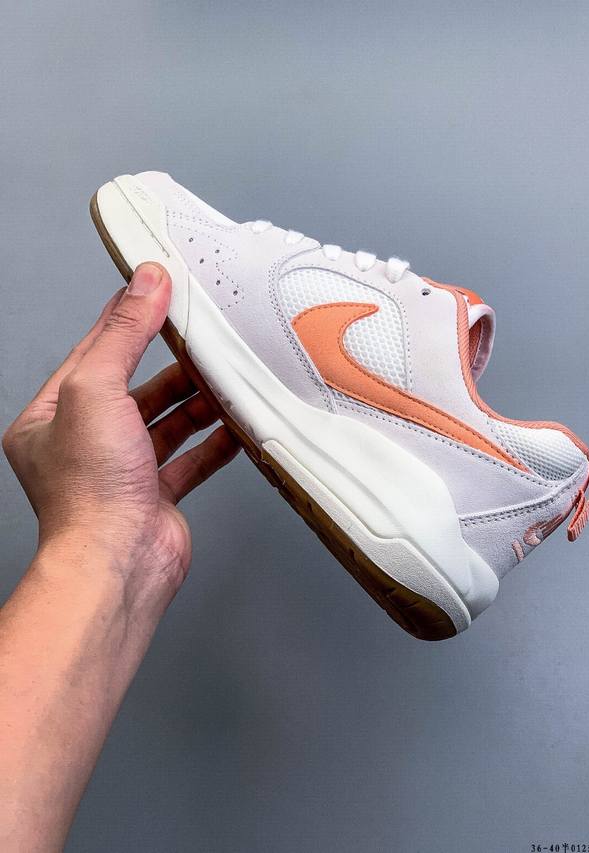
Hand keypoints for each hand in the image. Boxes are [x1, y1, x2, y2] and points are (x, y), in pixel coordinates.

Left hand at [2, 263, 238, 613]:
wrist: (118, 562)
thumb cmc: (90, 492)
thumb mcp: (96, 389)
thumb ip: (123, 334)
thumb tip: (144, 284)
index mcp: (51, 419)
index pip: (92, 354)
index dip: (125, 320)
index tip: (156, 291)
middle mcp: (83, 446)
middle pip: (134, 389)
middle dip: (171, 365)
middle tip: (202, 338)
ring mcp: (121, 472)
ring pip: (165, 424)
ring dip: (196, 401)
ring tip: (224, 376)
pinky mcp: (155, 496)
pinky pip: (190, 459)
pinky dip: (214, 441)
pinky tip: (234, 424)